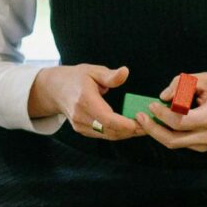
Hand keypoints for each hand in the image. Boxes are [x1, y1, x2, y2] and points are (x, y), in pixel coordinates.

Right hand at [30, 64, 144, 140]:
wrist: (55, 89)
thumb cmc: (76, 77)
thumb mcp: (93, 71)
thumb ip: (110, 75)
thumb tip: (125, 72)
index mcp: (84, 100)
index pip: (107, 118)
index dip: (125, 124)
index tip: (142, 122)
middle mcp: (80, 116)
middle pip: (110, 130)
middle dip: (132, 130)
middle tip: (151, 124)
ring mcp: (80, 125)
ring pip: (108, 135)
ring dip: (127, 133)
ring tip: (145, 126)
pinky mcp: (82, 130)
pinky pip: (103, 135)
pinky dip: (118, 132)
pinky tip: (131, 127)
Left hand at [134, 71, 206, 151]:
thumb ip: (183, 83)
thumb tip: (163, 96)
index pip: (179, 122)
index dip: (162, 114)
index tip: (152, 104)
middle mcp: (206, 136)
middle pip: (172, 140)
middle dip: (152, 129)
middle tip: (139, 116)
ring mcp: (204, 145)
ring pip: (174, 144)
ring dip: (157, 132)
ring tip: (146, 119)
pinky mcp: (202, 148)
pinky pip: (180, 143)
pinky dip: (168, 133)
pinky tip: (160, 123)